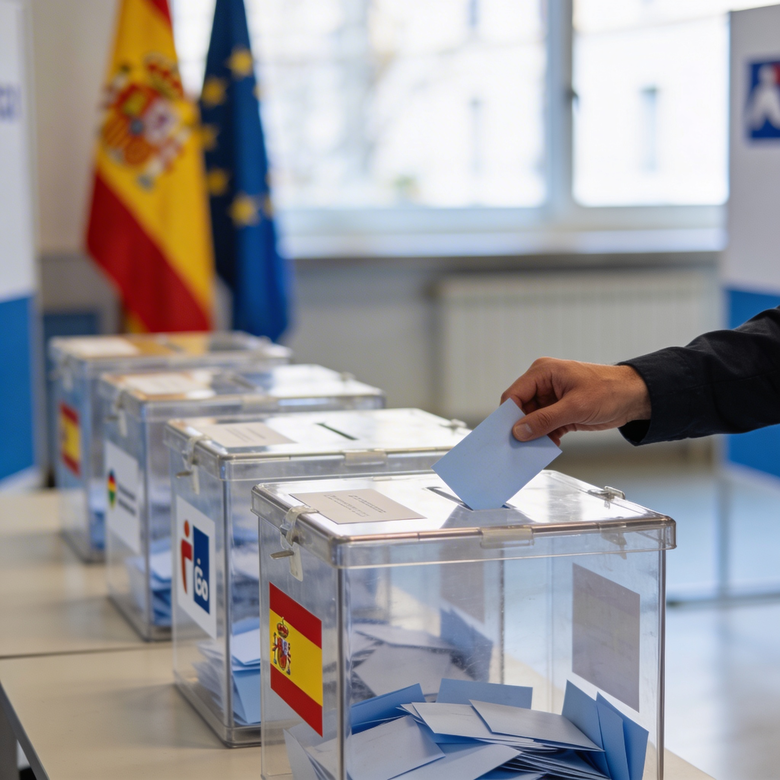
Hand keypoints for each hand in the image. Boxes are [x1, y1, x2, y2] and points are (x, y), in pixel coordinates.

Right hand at [500, 358, 650, 445]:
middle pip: (520, 409)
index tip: (506, 434)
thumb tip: (519, 431)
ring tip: (534, 449)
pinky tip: (549, 446)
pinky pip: (544, 426)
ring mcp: (551, 398)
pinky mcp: (560, 411)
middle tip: (519, 446)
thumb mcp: (575, 406)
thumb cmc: (610, 390)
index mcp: (543, 372)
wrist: (635, 397)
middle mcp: (543, 384)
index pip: (514, 394)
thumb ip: (545, 419)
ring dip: (534, 435)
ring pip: (531, 420)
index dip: (508, 415)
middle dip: (521, 427)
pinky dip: (545, 437)